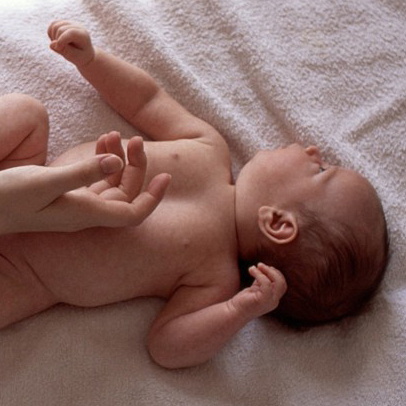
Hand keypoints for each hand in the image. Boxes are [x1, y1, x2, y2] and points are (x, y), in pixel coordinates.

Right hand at [0, 132, 170, 233]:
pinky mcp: (68, 195)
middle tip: (135, 140)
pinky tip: (100, 144)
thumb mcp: (44, 182)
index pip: (134, 214)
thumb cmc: (7, 199)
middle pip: (127, 194)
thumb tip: (117, 163)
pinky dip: (101, 162)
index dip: (154, 198)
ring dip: (119, 161)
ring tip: (112, 134)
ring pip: (111, 184)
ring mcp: (78, 204)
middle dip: (137, 168)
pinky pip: (95, 180)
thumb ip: (82, 173)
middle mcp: (87, 212)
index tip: (166, 176)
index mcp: (87, 213)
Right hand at [48, 20, 94, 66]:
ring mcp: (70, 23)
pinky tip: (57, 41)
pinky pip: (52, 25)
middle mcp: (77, 26)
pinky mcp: (63, 23)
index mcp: (83, 35)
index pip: (70, 32)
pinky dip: (51, 34)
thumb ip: (64, 51)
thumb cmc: (80, 56)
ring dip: (53, 37)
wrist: (84, 53)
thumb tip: (51, 44)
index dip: (62, 40)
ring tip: (60, 46)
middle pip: (59, 29)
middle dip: (57, 40)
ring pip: (54, 26)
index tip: (58, 49)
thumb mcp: (75, 57)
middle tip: (61, 50)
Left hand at [229, 263, 286, 317]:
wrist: (234, 312)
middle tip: (260, 265)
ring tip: (255, 266)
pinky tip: (251, 270)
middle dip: (273, 271)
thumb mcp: (255, 288)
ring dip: (267, 270)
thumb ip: (262, 281)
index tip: (263, 268)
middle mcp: (274, 301)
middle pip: (282, 283)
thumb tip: (264, 268)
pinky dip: (259, 274)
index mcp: (273, 298)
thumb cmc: (243, 300)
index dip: (275, 273)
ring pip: (278, 282)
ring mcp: (270, 302)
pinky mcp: (262, 300)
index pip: (282, 284)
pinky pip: (266, 283)